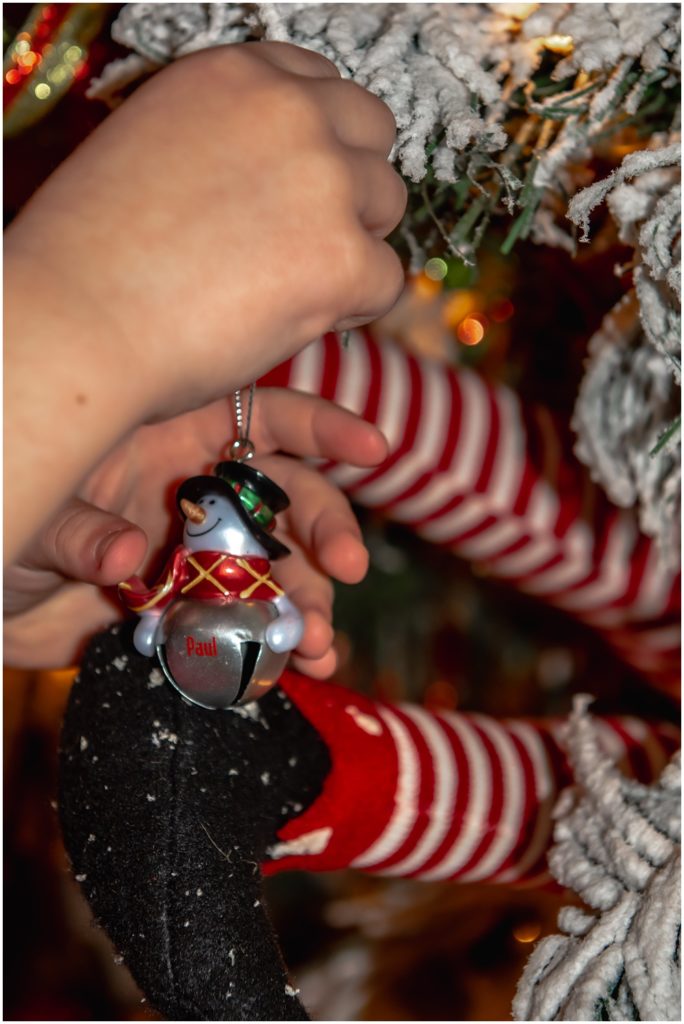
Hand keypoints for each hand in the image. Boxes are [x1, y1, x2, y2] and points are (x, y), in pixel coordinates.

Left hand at [3, 389, 387, 674]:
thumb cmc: (8, 528)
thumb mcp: (34, 516)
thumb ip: (80, 530)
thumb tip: (126, 559)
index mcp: (172, 439)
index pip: (260, 418)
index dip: (321, 426)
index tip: (373, 447)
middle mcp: (202, 494)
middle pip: (288, 499)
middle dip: (327, 531)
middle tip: (347, 569)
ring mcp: (204, 555)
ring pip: (279, 571)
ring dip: (307, 604)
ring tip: (316, 644)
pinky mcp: (197, 611)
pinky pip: (249, 626)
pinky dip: (276, 648)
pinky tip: (299, 669)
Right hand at [7, 41, 405, 416]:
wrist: (77, 323)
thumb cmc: (96, 256)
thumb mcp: (154, 150)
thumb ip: (226, 143)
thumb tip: (276, 175)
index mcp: (235, 74)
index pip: (320, 85)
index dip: (321, 142)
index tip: (301, 187)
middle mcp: (288, 111)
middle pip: (373, 135)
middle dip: (351, 186)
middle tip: (307, 240)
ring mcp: (323, 180)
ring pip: (387, 206)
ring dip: (354, 245)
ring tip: (290, 286)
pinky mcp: (342, 256)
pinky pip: (387, 281)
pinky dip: (352, 308)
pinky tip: (294, 320)